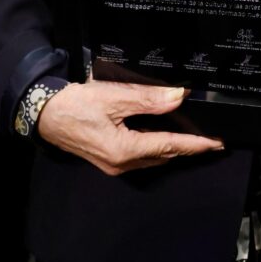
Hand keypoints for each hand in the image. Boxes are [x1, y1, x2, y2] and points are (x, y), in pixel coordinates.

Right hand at [37, 80, 223, 175]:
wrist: (45, 114)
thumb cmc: (77, 104)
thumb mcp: (115, 97)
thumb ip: (149, 99)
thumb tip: (179, 96)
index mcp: (125, 150)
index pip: (169, 146)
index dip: (194, 144)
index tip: (216, 143)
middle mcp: (122, 163)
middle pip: (163, 155)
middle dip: (188, 148)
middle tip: (210, 141)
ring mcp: (114, 164)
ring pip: (153, 158)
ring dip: (173, 149)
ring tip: (193, 138)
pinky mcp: (108, 159)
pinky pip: (141, 156)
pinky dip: (157, 147)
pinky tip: (164, 137)